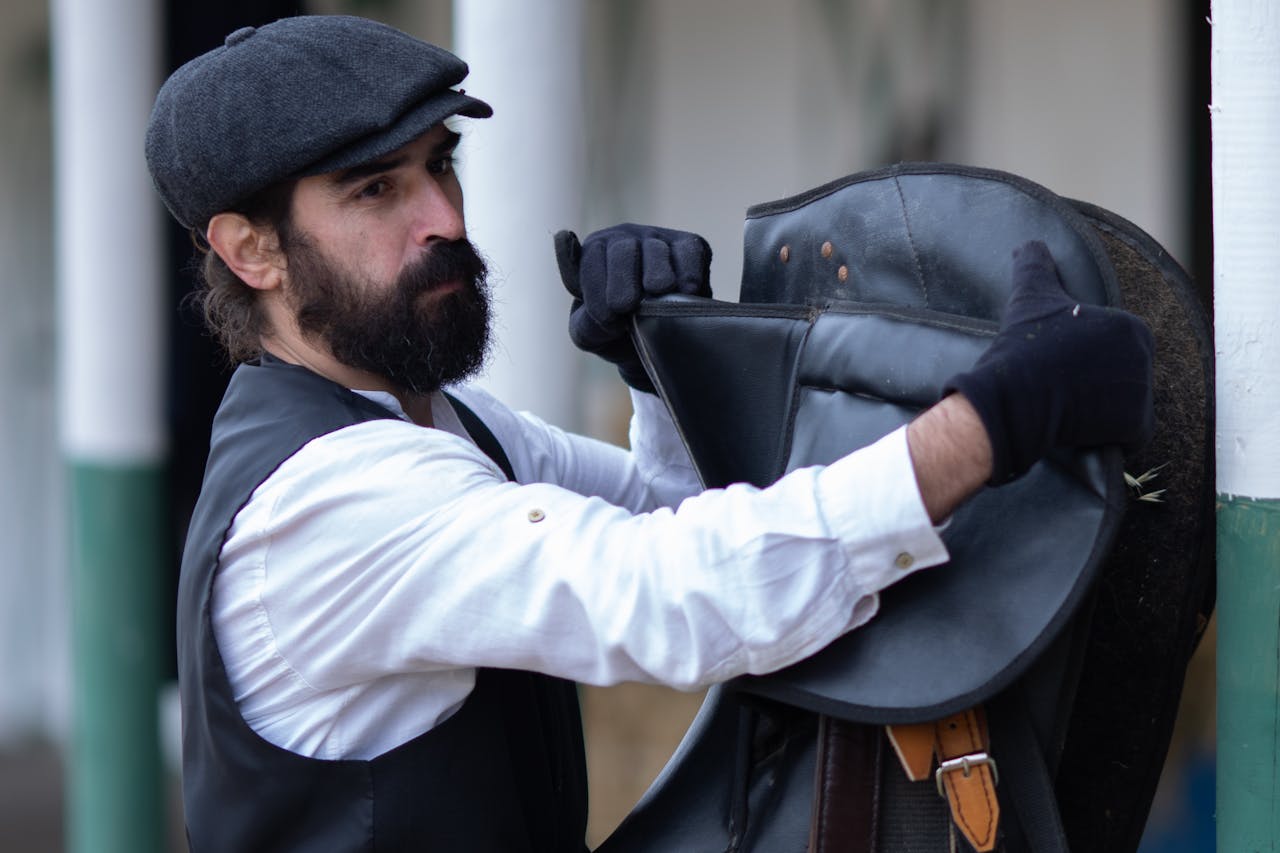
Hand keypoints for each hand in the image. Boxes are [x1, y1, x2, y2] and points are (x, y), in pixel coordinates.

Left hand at [555, 224, 711, 391]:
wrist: (656, 347)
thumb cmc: (615, 332)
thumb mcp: (589, 331)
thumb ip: (577, 301)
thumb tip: (564, 238)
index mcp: (594, 252)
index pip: (591, 259)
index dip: (596, 289)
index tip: (607, 319)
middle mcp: (625, 238)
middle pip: (622, 249)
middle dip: (622, 280)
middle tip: (625, 307)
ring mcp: (658, 240)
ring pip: (656, 249)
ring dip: (656, 274)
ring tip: (657, 294)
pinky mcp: (690, 246)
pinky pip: (689, 252)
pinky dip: (688, 271)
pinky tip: (686, 291)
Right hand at [943, 240, 1154, 483]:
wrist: (1015, 395)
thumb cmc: (1024, 346)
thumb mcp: (1030, 297)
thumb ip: (1036, 264)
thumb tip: (1030, 244)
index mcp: (1132, 325)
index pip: (1115, 350)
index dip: (1087, 361)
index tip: (1063, 366)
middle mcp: (1147, 355)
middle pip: (1124, 378)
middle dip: (1098, 386)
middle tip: (1064, 388)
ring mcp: (1144, 391)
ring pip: (1126, 406)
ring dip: (1103, 411)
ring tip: (1070, 407)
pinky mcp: (1137, 425)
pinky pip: (1131, 434)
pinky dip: (1111, 435)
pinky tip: (1084, 427)